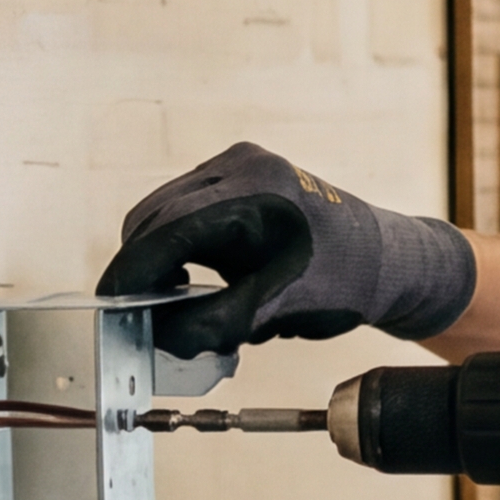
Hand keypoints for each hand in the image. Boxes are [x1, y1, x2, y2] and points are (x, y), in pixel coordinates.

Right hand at [95, 142, 477, 355]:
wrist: (388, 260)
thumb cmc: (347, 281)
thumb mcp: (276, 312)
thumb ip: (213, 323)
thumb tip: (157, 333)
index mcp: (253, 191)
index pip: (166, 227)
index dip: (132, 270)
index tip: (111, 304)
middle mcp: (240, 166)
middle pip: (155, 217)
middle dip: (144, 269)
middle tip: (145, 317)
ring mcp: (238, 165)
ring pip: (165, 213)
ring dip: (163, 258)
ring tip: (185, 303)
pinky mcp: (238, 176)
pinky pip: (186, 210)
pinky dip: (182, 245)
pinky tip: (200, 279)